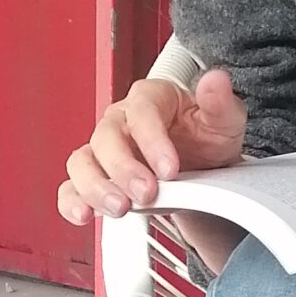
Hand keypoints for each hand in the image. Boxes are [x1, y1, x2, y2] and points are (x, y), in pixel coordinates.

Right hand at [58, 69, 247, 225]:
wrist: (203, 170)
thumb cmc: (206, 139)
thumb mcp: (224, 121)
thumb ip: (220, 103)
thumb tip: (215, 81)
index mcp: (149, 99)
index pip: (141, 112)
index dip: (152, 142)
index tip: (170, 169)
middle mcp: (120, 121)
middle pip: (106, 137)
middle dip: (124, 169)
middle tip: (146, 192)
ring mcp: (103, 151)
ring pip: (82, 162)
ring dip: (96, 187)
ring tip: (119, 207)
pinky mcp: (95, 177)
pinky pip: (71, 187)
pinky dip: (72, 202)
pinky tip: (84, 215)